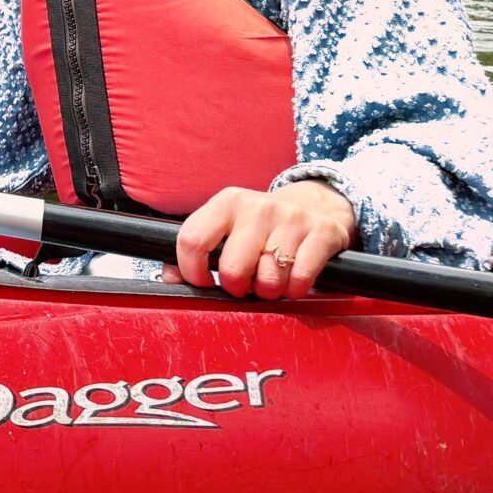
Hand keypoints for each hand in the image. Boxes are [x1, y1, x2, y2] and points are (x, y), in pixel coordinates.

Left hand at [166, 181, 356, 300]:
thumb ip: (197, 250)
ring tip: (270, 279)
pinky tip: (292, 280)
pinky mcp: (321, 233)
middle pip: (233, 268)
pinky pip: (300, 279)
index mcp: (226, 202)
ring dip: (269, 290)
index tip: (204, 282)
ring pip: (269, 278)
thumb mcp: (228, 227)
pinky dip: (295, 290)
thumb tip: (171, 278)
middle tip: (245, 284)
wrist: (316, 205)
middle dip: (237, 288)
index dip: (193, 272)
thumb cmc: (262, 225)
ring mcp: (291, 218)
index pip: (192, 239)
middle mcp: (257, 206)